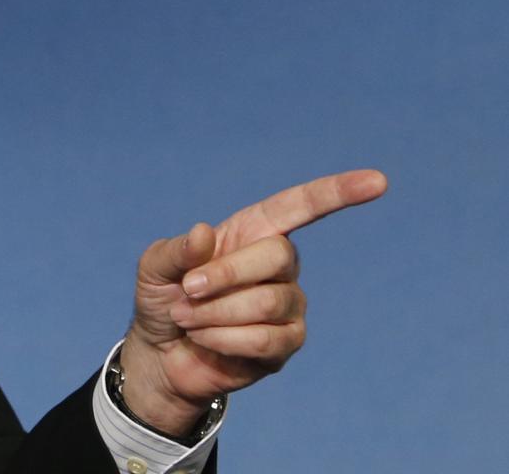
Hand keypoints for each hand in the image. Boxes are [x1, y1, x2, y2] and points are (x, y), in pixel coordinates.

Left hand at [116, 168, 387, 436]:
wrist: (161, 352)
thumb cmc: (163, 297)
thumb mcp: (154, 267)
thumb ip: (176, 250)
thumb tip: (205, 233)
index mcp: (253, 233)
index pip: (301, 206)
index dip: (338, 192)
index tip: (379, 181)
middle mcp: (280, 266)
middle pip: (277, 256)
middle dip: (223, 275)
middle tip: (187, 290)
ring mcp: (289, 305)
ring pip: (266, 302)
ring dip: (213, 313)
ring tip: (188, 319)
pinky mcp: (287, 343)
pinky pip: (264, 339)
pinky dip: (222, 339)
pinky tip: (205, 340)